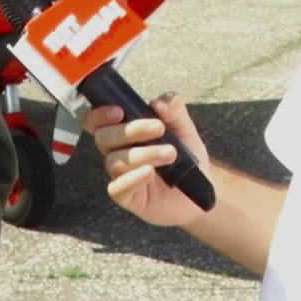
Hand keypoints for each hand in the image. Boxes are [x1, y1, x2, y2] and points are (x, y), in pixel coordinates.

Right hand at [88, 93, 211, 227]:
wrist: (203, 188)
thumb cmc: (187, 156)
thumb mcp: (185, 129)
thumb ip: (174, 111)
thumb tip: (159, 102)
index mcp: (125, 133)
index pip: (98, 122)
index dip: (100, 115)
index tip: (120, 111)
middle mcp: (118, 152)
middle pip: (104, 138)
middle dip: (130, 131)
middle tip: (159, 128)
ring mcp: (121, 176)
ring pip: (114, 162)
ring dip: (142, 154)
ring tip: (170, 153)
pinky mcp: (129, 198)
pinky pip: (117, 189)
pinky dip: (132, 179)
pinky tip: (149, 173)